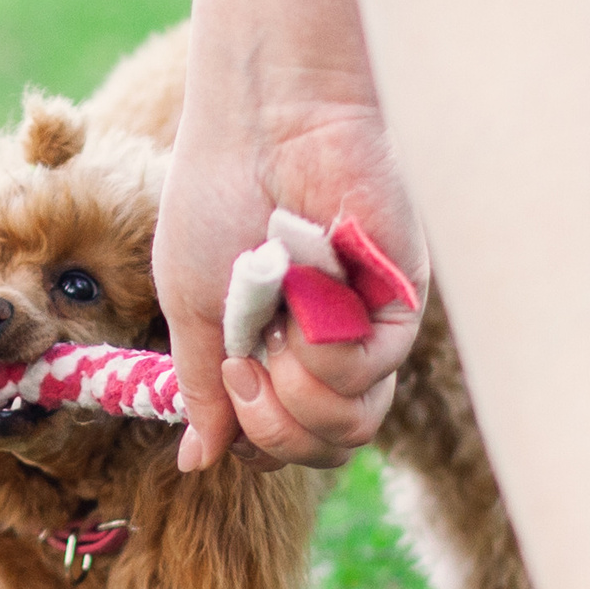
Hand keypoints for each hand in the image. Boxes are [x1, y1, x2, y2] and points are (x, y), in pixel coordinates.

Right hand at [155, 98, 426, 471]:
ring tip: (276, 331)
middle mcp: (327, 347)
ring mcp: (366, 327)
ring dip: (296, 394)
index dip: (255, 441)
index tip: (226, 389)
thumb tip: (194, 463)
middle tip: (245, 369)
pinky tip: (305, 296)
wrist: (263, 125)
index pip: (284, 442)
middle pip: (323, 447)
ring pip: (350, 427)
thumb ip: (199, 389)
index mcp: (275, 351)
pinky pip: (367, 373)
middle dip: (272, 429)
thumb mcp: (189, 307)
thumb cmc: (217, 198)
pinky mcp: (400, 303)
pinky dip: (323, 349)